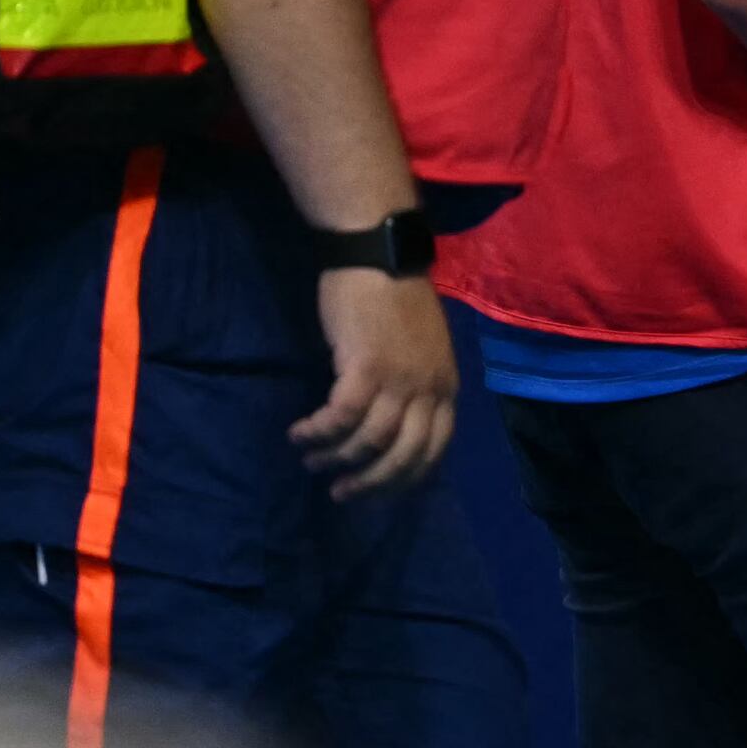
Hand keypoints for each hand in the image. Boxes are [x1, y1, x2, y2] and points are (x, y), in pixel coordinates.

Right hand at [296, 267, 459, 498]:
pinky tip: (300, 433)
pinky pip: (341, 416)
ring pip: (370, 441)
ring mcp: (400, 380)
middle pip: (405, 456)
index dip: (405, 478)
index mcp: (446, 388)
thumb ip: (414, 386)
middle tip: (341, 492)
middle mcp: (429, 389)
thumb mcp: (420, 350)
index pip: (434, 450)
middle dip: (372, 482)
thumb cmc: (395, 299)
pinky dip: (319, 431)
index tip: (377, 491)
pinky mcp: (366, 368)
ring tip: (312, 460)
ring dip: (337, 457)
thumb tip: (392, 424)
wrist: (377, 255)